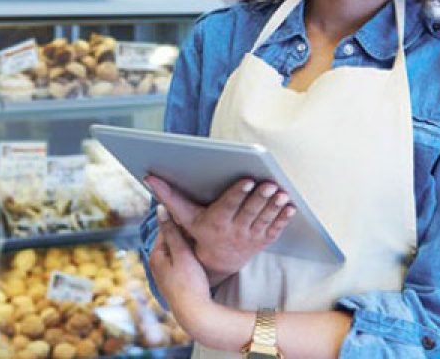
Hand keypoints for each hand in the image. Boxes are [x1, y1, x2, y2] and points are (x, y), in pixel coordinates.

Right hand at [145, 175, 294, 282]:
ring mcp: (250, 237)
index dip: (238, 194)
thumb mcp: (184, 217)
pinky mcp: (263, 240)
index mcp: (216, 222)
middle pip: (249, 212)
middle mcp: (234, 231)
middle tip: (271, 184)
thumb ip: (169, 196)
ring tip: (282, 193)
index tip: (247, 180)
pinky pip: (275, 229)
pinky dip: (284, 218)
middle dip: (261, 198)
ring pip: (264, 219)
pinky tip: (291, 206)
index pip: (228, 206)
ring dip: (275, 207)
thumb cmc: (199, 232)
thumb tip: (149, 177)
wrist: (216, 263)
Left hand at [148, 205, 217, 336]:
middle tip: (202, 226)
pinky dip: (189, 255)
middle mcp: (157, 264)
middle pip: (171, 239)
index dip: (180, 221)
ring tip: (203, 238)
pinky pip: (181, 260)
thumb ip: (172, 231)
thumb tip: (160, 208)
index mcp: (155, 255)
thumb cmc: (189, 283)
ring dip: (188, 244)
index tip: (195, 215)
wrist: (195, 314)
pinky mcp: (174, 280)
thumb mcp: (182, 253)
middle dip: (184, 232)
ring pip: (177, 250)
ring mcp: (165, 273)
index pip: (166, 229)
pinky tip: (200, 254)